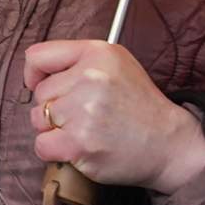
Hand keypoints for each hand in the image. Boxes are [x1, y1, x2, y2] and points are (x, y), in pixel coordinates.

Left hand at [25, 39, 204, 193]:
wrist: (170, 143)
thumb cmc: (139, 105)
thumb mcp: (116, 64)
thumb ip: (77, 61)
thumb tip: (33, 76)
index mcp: (97, 53)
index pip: (38, 56)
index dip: (34, 74)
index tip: (40, 85)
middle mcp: (90, 78)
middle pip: (40, 94)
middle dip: (54, 107)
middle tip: (85, 116)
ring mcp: (84, 111)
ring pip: (38, 119)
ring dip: (54, 130)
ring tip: (85, 130)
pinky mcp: (80, 143)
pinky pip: (42, 145)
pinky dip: (54, 150)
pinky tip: (77, 147)